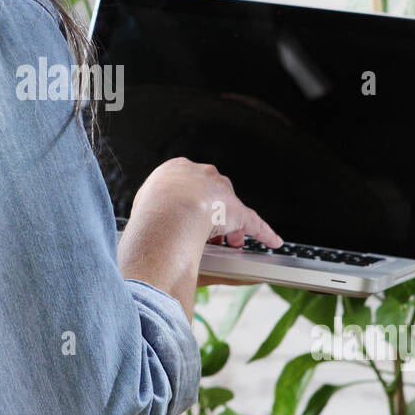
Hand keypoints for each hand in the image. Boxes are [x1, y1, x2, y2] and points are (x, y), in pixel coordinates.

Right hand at [134, 157, 282, 247]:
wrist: (171, 204)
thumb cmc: (152, 206)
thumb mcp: (143, 204)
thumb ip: (150, 214)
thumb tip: (149, 232)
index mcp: (176, 171)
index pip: (186, 185)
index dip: (186, 204)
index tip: (184, 217)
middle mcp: (201, 177)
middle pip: (211, 195)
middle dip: (211, 213)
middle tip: (208, 232)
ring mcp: (221, 192)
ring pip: (229, 209)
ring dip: (230, 226)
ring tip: (231, 243)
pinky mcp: (238, 211)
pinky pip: (254, 223)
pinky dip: (263, 233)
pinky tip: (271, 241)